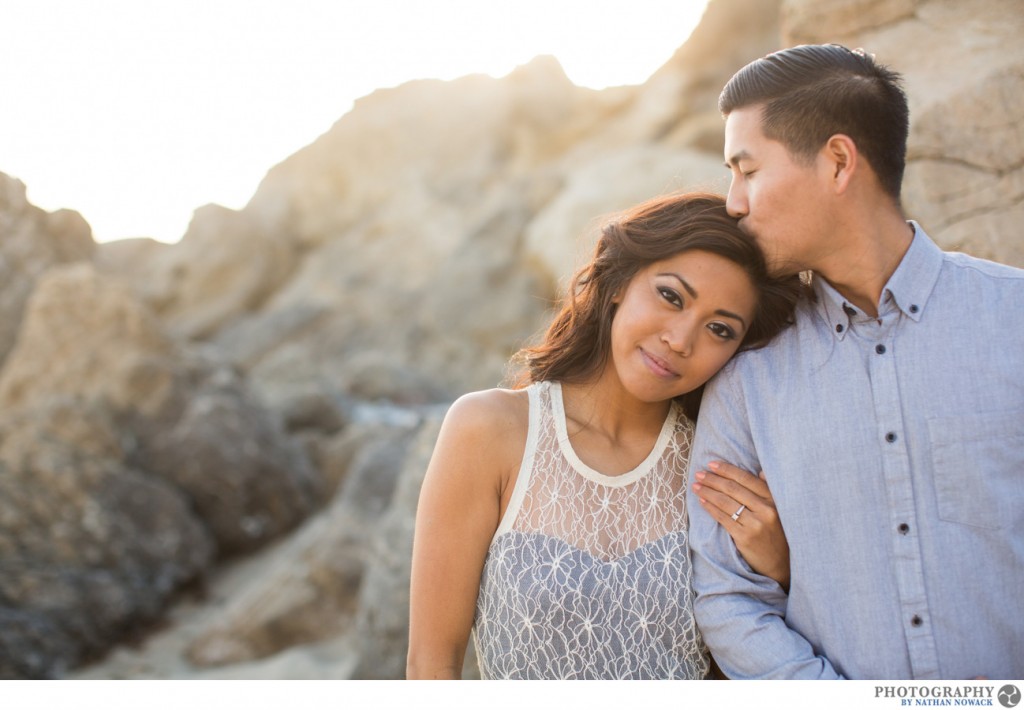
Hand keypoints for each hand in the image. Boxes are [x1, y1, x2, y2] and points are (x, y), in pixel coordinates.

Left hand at [693, 461, 789, 590]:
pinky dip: (710, 508)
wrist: (780, 563)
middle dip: (713, 479)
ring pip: (725, 503)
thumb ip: (768, 490)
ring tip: (696, 486)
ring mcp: (755, 524)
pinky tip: (702, 501)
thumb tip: (761, 471)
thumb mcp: (779, 510)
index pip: (746, 479)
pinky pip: (723, 518)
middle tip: (698, 474)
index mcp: (773, 499)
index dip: (727, 470)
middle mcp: (766, 510)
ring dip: (708, 492)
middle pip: (733, 489)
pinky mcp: (745, 537)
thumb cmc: (776, 533)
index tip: (711, 464)